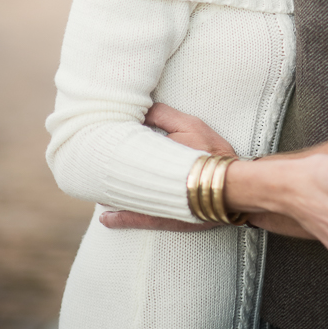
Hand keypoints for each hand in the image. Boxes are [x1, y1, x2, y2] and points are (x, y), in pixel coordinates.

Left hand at [100, 103, 234, 231]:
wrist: (232, 187)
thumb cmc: (211, 152)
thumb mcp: (190, 125)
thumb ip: (164, 115)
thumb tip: (142, 109)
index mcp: (153, 154)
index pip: (126, 146)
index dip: (115, 141)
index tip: (103, 136)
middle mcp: (149, 180)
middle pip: (121, 173)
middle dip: (109, 167)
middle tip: (95, 160)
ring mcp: (153, 201)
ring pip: (124, 196)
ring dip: (112, 191)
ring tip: (99, 186)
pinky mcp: (162, 217)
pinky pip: (135, 219)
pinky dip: (120, 218)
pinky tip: (106, 218)